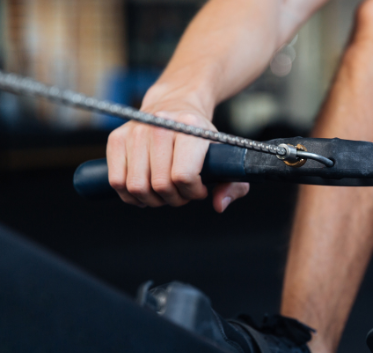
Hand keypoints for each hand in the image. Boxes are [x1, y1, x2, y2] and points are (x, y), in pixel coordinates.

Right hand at [106, 98, 248, 212]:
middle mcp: (159, 126)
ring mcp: (135, 131)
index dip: (193, 192)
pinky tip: (146, 191)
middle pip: (160, 185)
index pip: (184, 176)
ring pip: (137, 187)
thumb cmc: (201, 136)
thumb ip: (233, 184)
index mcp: (189, 128)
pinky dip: (130, 195)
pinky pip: (117, 181)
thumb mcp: (224, 155)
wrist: (175, 104)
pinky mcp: (116, 138)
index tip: (200, 189)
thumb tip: (218, 205)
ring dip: (153, 200)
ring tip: (165, 191)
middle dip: (174, 198)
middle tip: (182, 192)